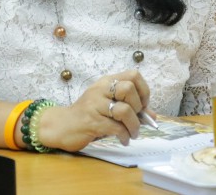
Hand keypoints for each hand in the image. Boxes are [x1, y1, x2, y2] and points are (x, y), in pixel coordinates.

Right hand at [36, 69, 155, 151]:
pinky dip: (124, 136)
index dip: (143, 90)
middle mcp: (100, 89)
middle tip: (136, 119)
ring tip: (132, 133)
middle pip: (129, 88)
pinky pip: (116, 128)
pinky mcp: (91, 121)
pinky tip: (123, 140)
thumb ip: (130, 108)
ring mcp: (95, 104)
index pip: (133, 75)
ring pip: (124, 110)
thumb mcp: (108, 106)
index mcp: (107, 82)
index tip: (143, 105)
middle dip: (138, 107)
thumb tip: (153, 116)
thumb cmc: (89, 115)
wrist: (62, 126)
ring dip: (134, 126)